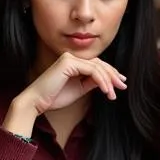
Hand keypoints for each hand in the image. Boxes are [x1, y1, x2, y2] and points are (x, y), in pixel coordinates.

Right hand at [3, 53, 126, 136]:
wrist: (37, 102)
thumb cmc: (54, 97)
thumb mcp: (78, 89)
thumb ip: (91, 82)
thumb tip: (106, 81)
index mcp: (73, 62)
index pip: (96, 65)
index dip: (110, 74)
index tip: (120, 84)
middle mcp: (71, 57)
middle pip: (99, 64)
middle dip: (113, 76)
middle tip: (122, 86)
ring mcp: (69, 58)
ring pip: (97, 67)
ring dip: (108, 81)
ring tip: (113, 94)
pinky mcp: (68, 62)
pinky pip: (91, 71)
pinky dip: (101, 81)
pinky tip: (106, 91)